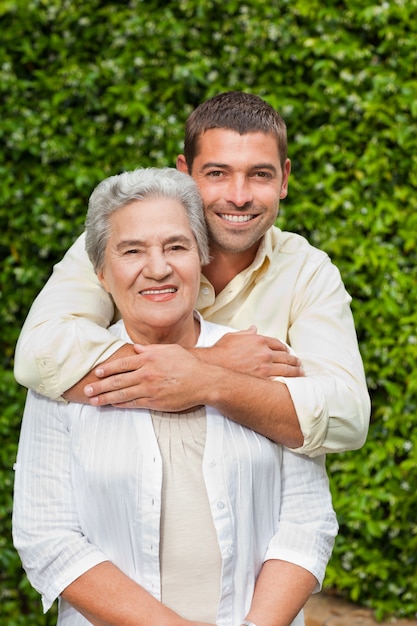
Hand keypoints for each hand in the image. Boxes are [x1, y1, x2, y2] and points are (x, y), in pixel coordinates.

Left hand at [84, 343, 203, 408]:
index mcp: (149, 359)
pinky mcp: (155, 402)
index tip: (96, 372)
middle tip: (87, 389)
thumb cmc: (187, 364)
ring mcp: (150, 389)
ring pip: (122, 394)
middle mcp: (146, 373)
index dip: (107, 368)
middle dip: (100, 385)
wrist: (203, 381)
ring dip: (105, 397)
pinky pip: (134, 403)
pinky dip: (121, 404)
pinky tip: (112, 404)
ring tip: (93, 400)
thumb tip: (136, 348)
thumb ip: (150, 349)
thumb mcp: (169, 350)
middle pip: (118, 380)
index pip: (122, 364)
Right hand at [204, 326, 303, 378]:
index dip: (285, 349)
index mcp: (259, 340)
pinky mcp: (262, 380)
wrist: (213, 366)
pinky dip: (288, 382)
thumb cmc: (220, 352)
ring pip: (287, 369)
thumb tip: (254, 328)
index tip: (288, 352)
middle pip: (286, 357)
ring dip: (296, 372)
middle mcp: (264, 352)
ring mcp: (264, 367)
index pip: (278, 344)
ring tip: (300, 374)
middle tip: (299, 364)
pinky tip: (292, 384)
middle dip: (294, 361)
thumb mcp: (233, 336)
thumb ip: (246, 333)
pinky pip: (280, 380)